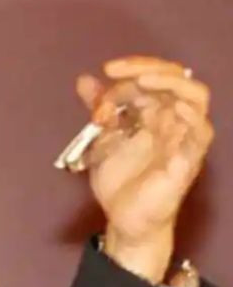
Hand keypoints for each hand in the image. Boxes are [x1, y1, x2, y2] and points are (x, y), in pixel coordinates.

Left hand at [77, 56, 214, 280]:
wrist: (123, 219)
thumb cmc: (121, 179)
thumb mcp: (103, 139)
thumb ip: (99, 110)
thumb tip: (84, 79)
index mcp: (156, 113)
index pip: (153, 78)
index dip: (130, 71)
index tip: (104, 73)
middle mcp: (174, 121)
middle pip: (177, 79)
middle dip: (147, 67)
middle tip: (116, 70)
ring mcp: (183, 139)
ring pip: (196, 98)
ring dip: (171, 83)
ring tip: (142, 79)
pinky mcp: (186, 161)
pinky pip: (200, 134)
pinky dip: (191, 117)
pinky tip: (172, 107)